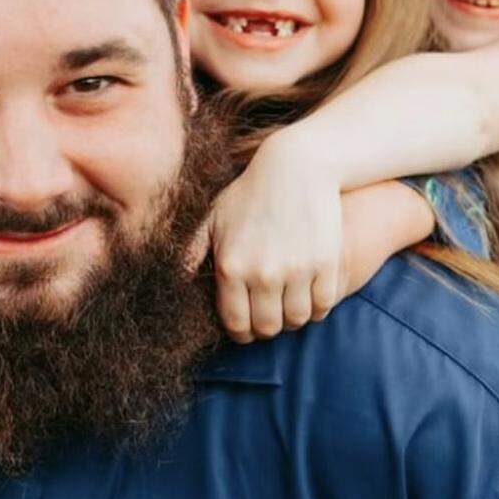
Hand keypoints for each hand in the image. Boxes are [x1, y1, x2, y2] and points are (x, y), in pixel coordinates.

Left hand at [196, 133, 343, 342]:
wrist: (298, 166)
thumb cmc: (250, 192)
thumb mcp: (213, 217)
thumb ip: (191, 253)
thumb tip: (173, 283)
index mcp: (231, 266)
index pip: (237, 325)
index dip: (242, 333)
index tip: (247, 327)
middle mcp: (262, 273)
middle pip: (268, 328)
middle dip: (267, 327)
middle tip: (270, 313)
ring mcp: (296, 270)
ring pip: (296, 320)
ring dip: (293, 317)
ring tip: (289, 302)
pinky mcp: (325, 264)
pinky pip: (322, 306)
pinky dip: (317, 307)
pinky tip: (310, 293)